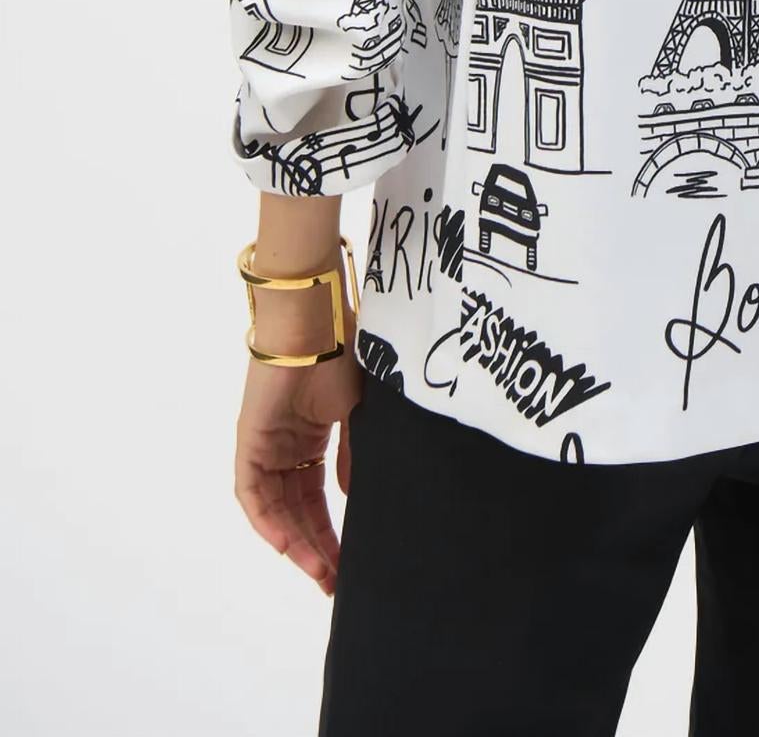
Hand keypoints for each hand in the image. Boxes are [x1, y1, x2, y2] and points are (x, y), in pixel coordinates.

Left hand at [234, 346, 362, 594]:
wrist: (317, 324)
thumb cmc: (343, 355)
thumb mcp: (358, 414)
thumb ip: (352, 458)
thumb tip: (348, 501)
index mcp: (311, 439)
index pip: (318, 500)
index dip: (331, 534)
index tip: (347, 566)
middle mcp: (285, 449)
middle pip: (297, 513)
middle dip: (316, 550)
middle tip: (334, 584)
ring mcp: (265, 447)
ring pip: (276, 510)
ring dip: (296, 544)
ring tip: (321, 574)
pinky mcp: (249, 443)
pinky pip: (252, 494)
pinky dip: (268, 522)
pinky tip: (288, 547)